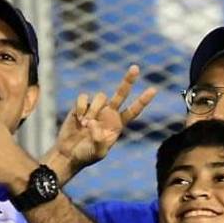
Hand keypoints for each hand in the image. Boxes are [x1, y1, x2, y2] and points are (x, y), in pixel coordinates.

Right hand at [45, 65, 156, 183]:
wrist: (69, 153)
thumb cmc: (87, 154)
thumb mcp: (98, 152)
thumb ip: (99, 140)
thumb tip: (93, 123)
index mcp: (118, 124)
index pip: (133, 110)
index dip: (142, 101)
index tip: (154, 89)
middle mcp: (109, 113)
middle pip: (121, 93)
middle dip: (128, 81)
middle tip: (136, 68)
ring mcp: (96, 108)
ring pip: (100, 97)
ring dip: (93, 111)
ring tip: (85, 125)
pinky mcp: (82, 106)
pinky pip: (84, 97)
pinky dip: (81, 108)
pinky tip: (78, 119)